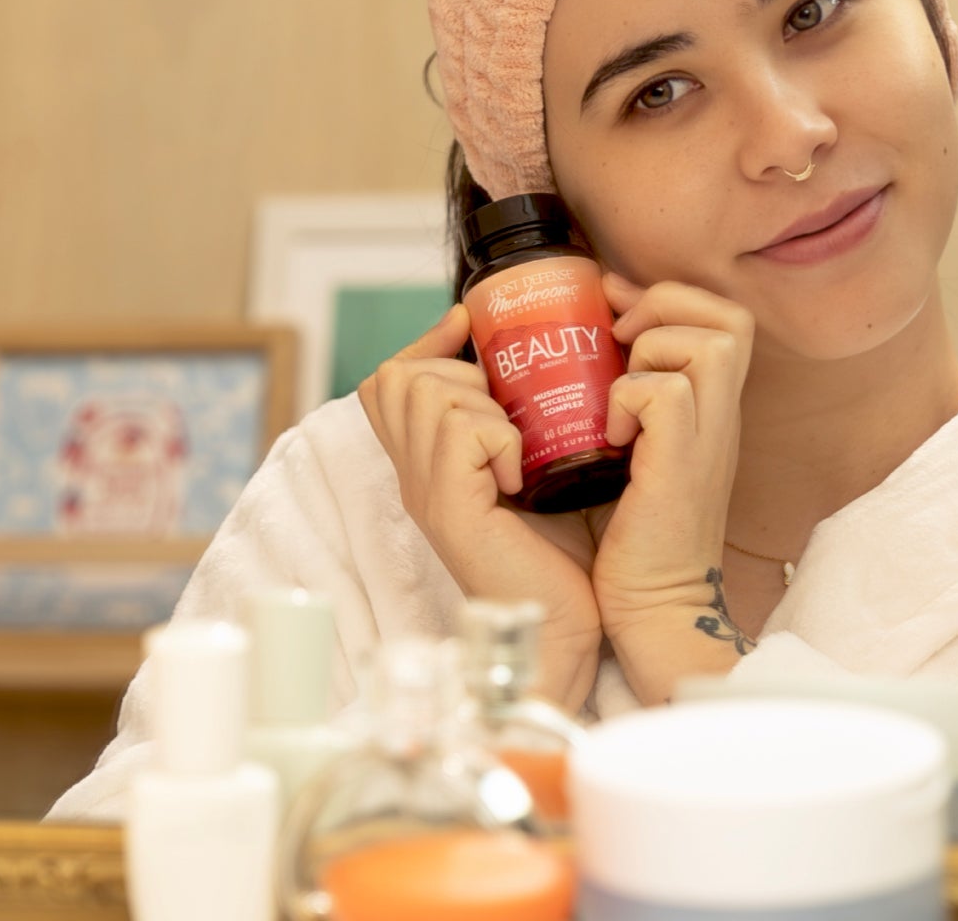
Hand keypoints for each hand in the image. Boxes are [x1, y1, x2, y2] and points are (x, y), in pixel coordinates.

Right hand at [358, 304, 603, 709]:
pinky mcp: (449, 511)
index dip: (425, 343)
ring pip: (430, 394)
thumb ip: (519, 423)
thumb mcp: (536, 471)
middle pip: (397, 376)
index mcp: (427, 467)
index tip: (468, 328)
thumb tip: (534, 359)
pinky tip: (519, 474)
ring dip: (483, 403)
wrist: (570, 629)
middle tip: (504, 409)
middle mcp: (414, 479)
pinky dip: (499, 437)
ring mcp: (425, 494)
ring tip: (515, 445)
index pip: (387, 381)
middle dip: (456, 370)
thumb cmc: (565, 557)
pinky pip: (461, 431)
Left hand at [586, 276, 753, 657]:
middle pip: (731, 317)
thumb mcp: (634, 454)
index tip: (614, 314)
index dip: (669, 299)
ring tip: (616, 388)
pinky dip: (629, 397)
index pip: (723, 319)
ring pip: (709, 342)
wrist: (653, 605)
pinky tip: (612, 435)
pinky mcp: (684, 464)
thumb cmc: (632, 537)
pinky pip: (666, 391)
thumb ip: (626, 405)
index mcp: (708, 411)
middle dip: (668, 305)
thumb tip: (584, 352)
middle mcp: (720, 418)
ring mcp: (709, 439)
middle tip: (619, 336)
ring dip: (651, 349)